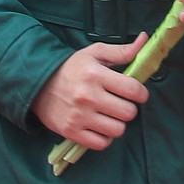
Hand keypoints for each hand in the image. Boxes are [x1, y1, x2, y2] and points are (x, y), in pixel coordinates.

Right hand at [33, 36, 149, 151]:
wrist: (39, 84)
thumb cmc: (72, 68)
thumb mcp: (95, 54)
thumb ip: (122, 50)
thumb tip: (144, 39)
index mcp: (95, 74)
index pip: (133, 90)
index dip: (141, 93)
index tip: (137, 93)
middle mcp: (87, 96)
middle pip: (128, 113)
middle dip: (129, 108)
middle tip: (120, 103)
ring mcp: (79, 116)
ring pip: (117, 130)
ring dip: (117, 124)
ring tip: (110, 115)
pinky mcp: (71, 132)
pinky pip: (101, 143)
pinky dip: (104, 137)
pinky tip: (100, 126)